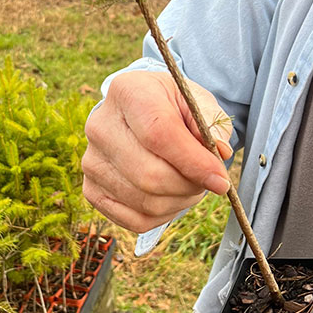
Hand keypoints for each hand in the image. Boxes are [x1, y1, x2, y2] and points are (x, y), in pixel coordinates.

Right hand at [82, 71, 232, 232]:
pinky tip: (171, 196)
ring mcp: (92, 160)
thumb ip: (211, 123)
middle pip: (150, 174)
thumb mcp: (195, 100)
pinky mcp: (91, 189)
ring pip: (145, 201)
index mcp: (127, 92)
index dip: (193, 162)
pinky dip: (163, 215)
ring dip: (180, 201)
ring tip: (190, 184)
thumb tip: (219, 151)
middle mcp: (100, 126)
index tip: (221, 180)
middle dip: (189, 186)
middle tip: (207, 180)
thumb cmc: (171, 106)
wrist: (138, 113)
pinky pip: (135, 219)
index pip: (158, 134)